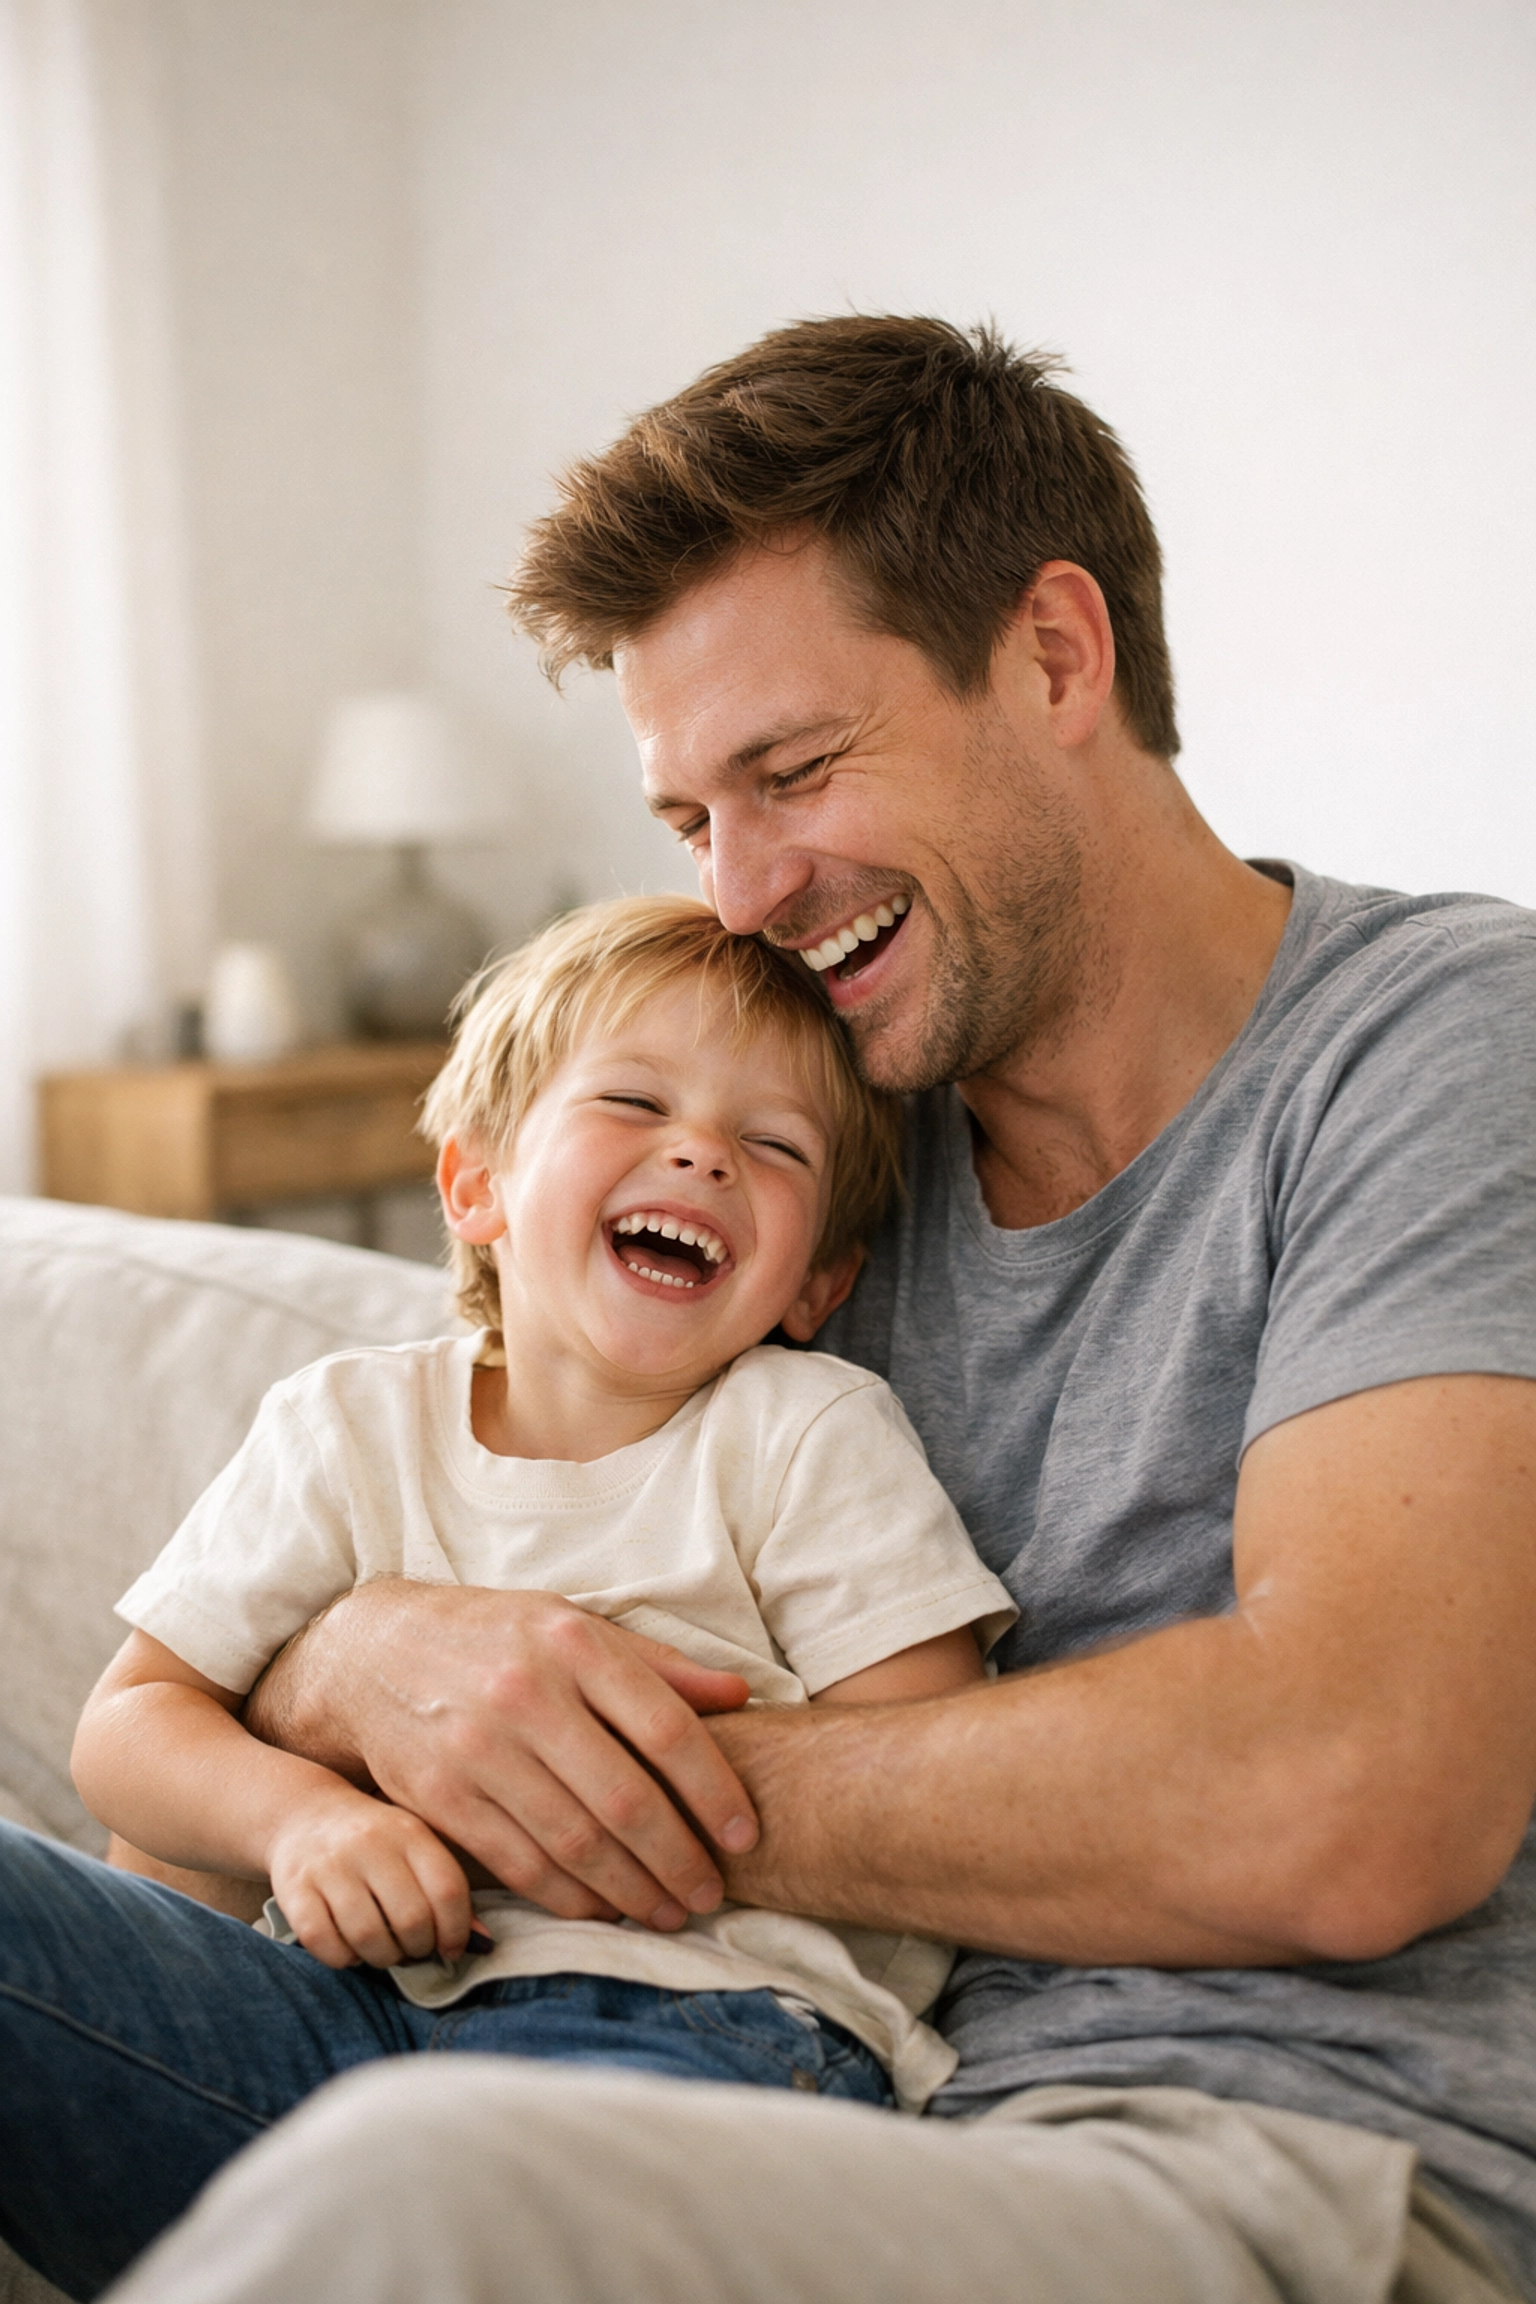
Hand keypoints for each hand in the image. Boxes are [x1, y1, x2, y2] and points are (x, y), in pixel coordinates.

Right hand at [247, 1582, 757, 1932]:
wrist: (371, 1651)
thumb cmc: (495, 1636)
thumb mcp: (574, 1624)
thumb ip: (657, 1665)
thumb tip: (739, 1695)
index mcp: (573, 1645)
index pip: (666, 1729)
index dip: (715, 1791)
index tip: (745, 1836)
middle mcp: (526, 1695)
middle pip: (624, 1799)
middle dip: (679, 1859)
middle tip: (711, 1894)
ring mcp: (478, 1750)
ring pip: (575, 1842)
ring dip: (632, 1891)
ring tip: (669, 1912)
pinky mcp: (440, 1798)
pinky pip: (520, 1864)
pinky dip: (569, 1898)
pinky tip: (605, 1910)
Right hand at [265, 1781, 473, 1969]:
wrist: (305, 1815)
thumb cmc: (374, 1842)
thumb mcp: (415, 1848)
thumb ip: (446, 1889)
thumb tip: (481, 1941)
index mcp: (409, 1831)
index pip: (448, 1890)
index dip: (457, 1931)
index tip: (452, 1948)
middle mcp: (369, 1844)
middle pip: (411, 1919)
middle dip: (419, 1949)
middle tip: (413, 1950)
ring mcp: (329, 1866)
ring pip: (368, 1937)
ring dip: (383, 1958)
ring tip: (384, 1950)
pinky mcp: (294, 1889)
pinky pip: (325, 1944)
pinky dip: (343, 1958)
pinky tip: (351, 1947)